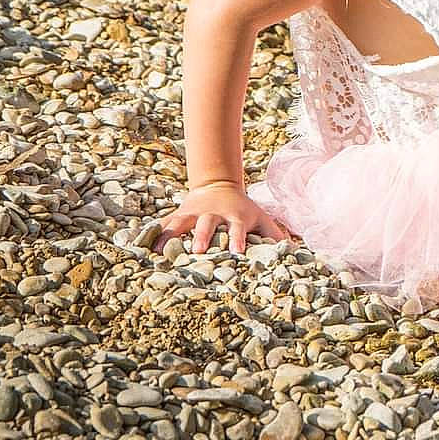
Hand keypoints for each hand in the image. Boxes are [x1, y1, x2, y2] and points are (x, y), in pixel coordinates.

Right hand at [153, 181, 292, 254]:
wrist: (218, 186)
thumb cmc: (244, 210)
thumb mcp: (261, 218)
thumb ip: (275, 234)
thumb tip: (296, 252)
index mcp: (235, 217)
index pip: (238, 229)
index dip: (238, 239)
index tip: (236, 253)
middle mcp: (213, 214)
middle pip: (207, 225)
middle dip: (203, 237)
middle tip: (198, 251)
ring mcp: (193, 213)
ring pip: (181, 224)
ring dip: (172, 236)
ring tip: (161, 252)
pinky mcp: (178, 214)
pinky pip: (163, 224)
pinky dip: (154, 234)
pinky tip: (142, 247)